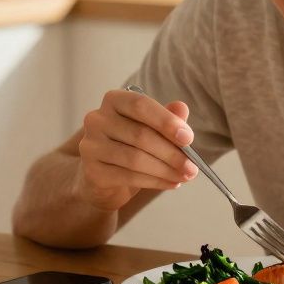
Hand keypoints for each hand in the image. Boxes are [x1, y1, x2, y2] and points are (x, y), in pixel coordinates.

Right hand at [75, 89, 198, 211]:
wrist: (102, 178)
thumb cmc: (130, 147)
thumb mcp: (151, 130)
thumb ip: (166, 118)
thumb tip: (182, 108)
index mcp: (114, 100)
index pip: (140, 105)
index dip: (166, 121)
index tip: (188, 138)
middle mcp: (97, 119)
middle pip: (140, 135)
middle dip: (172, 153)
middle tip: (192, 167)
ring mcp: (91, 145)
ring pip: (135, 159)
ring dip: (166, 170)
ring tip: (184, 176)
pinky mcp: (92, 171)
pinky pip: (128, 177)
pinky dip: (155, 182)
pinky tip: (171, 183)